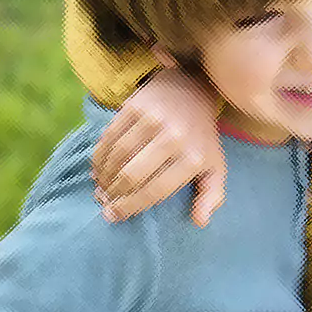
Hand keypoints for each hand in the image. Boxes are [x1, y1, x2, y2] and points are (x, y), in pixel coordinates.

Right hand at [91, 61, 225, 226]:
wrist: (191, 89)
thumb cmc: (200, 137)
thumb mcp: (214, 167)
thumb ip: (211, 196)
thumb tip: (200, 222)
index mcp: (193, 158)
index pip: (155, 191)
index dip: (130, 207)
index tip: (114, 216)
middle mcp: (173, 138)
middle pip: (131, 176)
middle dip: (113, 195)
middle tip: (104, 202)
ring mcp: (153, 119)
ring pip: (117, 157)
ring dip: (104, 177)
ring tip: (100, 188)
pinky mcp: (135, 106)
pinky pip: (109, 136)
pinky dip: (99, 156)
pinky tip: (97, 168)